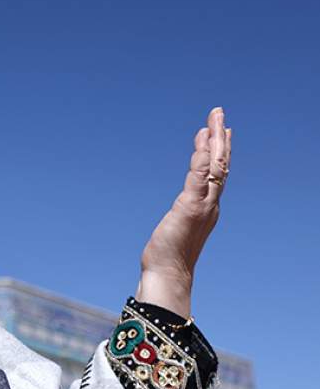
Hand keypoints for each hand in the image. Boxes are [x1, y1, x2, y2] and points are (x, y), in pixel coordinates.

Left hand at [136, 107, 230, 316]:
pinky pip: (200, 177)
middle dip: (220, 137)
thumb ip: (182, 216)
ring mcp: (203, 205)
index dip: (218, 152)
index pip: (217, 174)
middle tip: (218, 114)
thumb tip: (178, 217)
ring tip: (213, 119)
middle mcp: (211, 204)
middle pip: (221, 164)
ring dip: (214, 140)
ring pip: (215, 166)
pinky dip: (202, 157)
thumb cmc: (168, 256)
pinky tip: (202, 139)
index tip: (216, 132)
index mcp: (207, 207)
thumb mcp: (178, 228)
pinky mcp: (191, 207)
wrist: (168, 274)